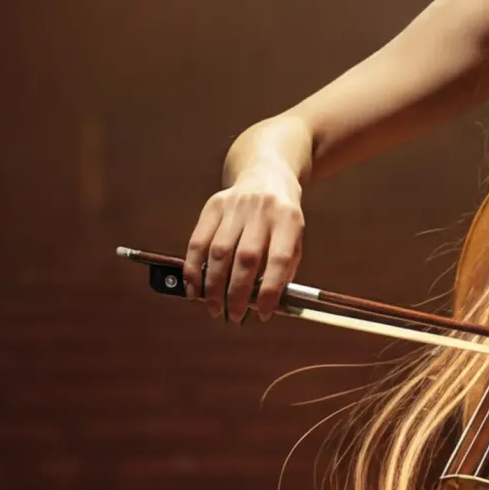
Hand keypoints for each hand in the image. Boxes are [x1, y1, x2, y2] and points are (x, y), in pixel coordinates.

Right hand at [184, 164, 304, 322]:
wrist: (266, 174)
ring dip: (213, 285)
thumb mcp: (295, 238)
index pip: (280, 259)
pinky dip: (193, 269)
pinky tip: (194, 288)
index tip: (262, 313)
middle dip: (237, 292)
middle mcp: (261, 210)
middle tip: (233, 315)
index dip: (270, 289)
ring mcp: (235, 205)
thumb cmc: (282, 218)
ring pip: (218, 252)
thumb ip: (284, 270)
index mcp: (288, 219)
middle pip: (246, 257)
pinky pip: (198, 241)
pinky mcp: (213, 205)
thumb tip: (264, 306)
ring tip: (214, 307)